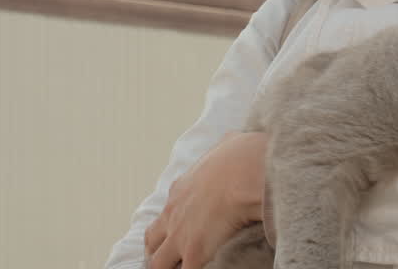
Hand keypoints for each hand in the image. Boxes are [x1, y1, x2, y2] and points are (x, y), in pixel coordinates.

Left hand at [144, 131, 267, 268]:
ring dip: (165, 266)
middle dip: (157, 249)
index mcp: (182, 189)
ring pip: (157, 262)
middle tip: (168, 258)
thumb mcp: (229, 144)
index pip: (168, 210)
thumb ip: (226, 146)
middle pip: (152, 238)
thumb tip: (234, 140)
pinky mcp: (192, 252)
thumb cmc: (242, 155)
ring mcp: (179, 235)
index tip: (180, 229)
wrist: (245, 171)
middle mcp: (173, 212)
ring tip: (177, 268)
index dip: (172, 223)